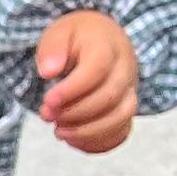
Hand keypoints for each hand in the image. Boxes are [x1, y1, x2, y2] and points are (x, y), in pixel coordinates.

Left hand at [34, 12, 140, 153]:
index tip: (47, 100)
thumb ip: (52, 49)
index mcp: (108, 47)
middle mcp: (125, 69)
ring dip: (87, 132)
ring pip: (120, 118)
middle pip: (109, 97)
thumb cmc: (77, 38)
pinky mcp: (126, 109)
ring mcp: (130, 91)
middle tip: (46, 115)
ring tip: (58, 132)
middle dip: (75, 113)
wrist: (102, 39)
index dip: (72, 90)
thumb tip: (48, 71)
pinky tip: (73, 140)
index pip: (97, 70)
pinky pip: (122, 132)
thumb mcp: (59, 33)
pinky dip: (98, 142)